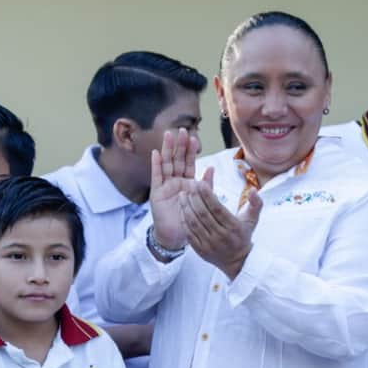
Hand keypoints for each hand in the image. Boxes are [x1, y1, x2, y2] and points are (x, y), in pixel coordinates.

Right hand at [150, 128, 199, 250]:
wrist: (176, 236)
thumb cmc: (190, 219)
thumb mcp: (202, 201)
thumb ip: (206, 185)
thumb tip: (211, 168)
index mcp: (188, 182)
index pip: (189, 162)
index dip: (191, 150)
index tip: (194, 137)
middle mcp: (176, 181)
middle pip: (177, 159)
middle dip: (179, 145)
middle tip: (182, 130)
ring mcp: (165, 185)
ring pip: (167, 164)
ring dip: (167, 149)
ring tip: (169, 135)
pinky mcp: (157, 192)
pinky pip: (156, 176)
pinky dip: (156, 164)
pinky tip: (156, 153)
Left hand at [183, 167, 260, 279]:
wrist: (237, 262)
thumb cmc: (243, 236)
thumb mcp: (253, 219)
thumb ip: (256, 203)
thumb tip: (252, 189)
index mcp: (234, 227)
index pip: (217, 208)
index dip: (207, 195)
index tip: (200, 183)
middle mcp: (221, 236)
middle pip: (204, 214)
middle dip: (195, 198)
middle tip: (190, 186)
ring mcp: (209, 244)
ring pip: (194, 222)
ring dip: (186, 207)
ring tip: (182, 195)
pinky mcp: (200, 250)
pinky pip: (189, 233)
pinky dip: (184, 220)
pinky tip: (182, 209)